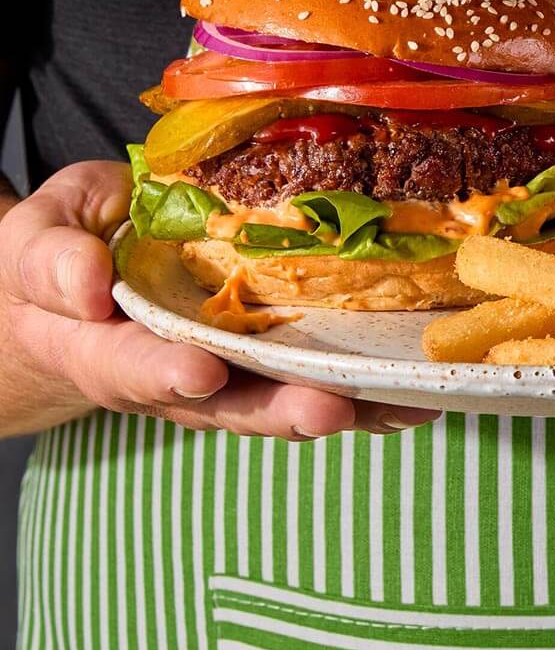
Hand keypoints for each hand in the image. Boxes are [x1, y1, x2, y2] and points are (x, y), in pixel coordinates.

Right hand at [0, 161, 440, 438]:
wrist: (81, 289)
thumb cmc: (63, 255)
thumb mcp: (41, 238)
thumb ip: (54, 259)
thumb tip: (87, 286)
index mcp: (103, 347)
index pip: (131, 365)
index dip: (164, 372)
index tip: (201, 371)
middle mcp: (172, 375)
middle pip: (226, 406)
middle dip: (279, 411)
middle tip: (329, 411)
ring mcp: (225, 374)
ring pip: (282, 403)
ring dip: (344, 409)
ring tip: (402, 409)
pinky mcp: (264, 362)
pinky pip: (314, 383)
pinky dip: (366, 395)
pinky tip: (417, 396)